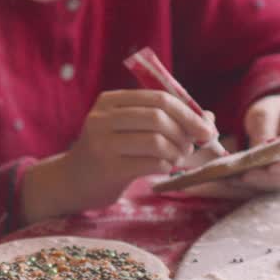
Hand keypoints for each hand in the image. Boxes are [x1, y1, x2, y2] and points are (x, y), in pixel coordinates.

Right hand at [23, 90, 217, 219]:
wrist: (71, 182)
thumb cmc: (107, 153)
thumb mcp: (128, 129)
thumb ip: (163, 119)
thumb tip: (208, 118)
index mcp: (109, 101)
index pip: (158, 98)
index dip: (188, 112)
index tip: (207, 129)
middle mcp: (102, 118)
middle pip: (158, 116)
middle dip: (186, 132)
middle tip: (194, 146)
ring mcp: (102, 143)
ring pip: (157, 140)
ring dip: (177, 151)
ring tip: (178, 158)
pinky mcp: (108, 168)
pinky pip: (151, 163)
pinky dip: (167, 165)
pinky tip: (165, 168)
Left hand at [236, 93, 279, 190]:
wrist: (276, 118)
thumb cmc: (275, 111)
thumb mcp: (267, 111)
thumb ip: (264, 129)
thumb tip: (257, 153)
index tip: (273, 167)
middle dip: (269, 178)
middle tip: (244, 176)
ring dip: (257, 184)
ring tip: (233, 180)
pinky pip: (268, 187)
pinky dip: (250, 186)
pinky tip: (232, 182)